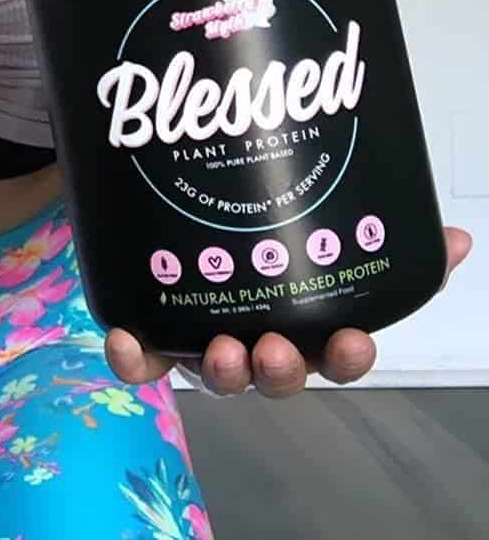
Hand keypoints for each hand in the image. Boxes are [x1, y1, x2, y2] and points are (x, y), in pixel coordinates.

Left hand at [106, 226, 472, 397]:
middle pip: (275, 372)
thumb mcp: (324, 224)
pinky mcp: (154, 331)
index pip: (336, 353)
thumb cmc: (260, 230)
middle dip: (278, 369)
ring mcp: (205, 339)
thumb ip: (386, 231)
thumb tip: (455, 240)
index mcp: (303, 322)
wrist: (177, 208)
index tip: (354, 343)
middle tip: (273, 348)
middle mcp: (257, 338)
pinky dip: (132, 356)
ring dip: (221, 369)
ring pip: (217, 373)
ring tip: (219, 349)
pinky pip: (143, 356)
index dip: (348, 356)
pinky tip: (124, 338)